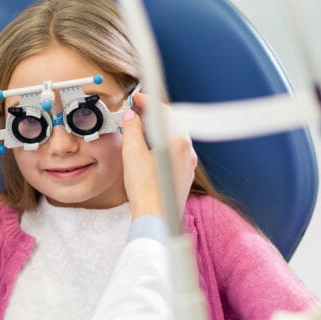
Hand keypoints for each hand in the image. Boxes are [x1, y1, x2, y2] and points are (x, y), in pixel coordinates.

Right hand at [121, 93, 196, 220]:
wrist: (155, 218)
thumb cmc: (146, 191)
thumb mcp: (132, 153)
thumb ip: (132, 129)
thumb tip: (131, 117)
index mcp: (178, 142)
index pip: (165, 112)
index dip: (148, 102)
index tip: (136, 100)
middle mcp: (188, 151)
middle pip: (172, 124)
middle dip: (153, 116)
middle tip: (136, 112)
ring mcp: (188, 164)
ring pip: (174, 139)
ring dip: (158, 131)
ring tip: (140, 131)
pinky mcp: (185, 176)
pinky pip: (175, 153)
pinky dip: (162, 146)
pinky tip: (149, 151)